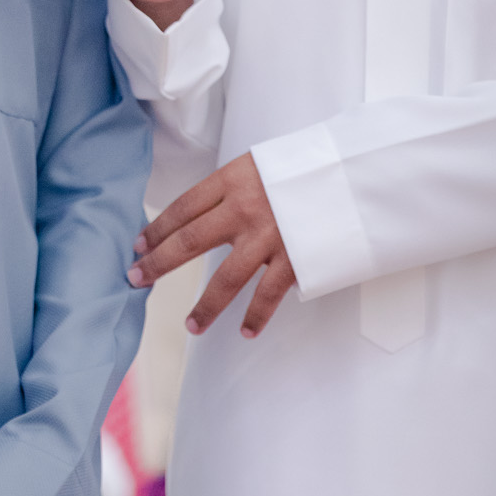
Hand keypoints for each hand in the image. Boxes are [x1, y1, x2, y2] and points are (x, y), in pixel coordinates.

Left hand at [129, 152, 296, 337]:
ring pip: (224, 279)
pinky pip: (268, 294)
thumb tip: (205, 213)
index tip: (138, 245)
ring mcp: (269, 237)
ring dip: (204, 306)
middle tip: (136, 278)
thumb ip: (234, 188)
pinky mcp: (296, 259)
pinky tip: (245, 331)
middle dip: (159, 263)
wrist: (359, 171)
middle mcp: (244, 208)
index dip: (157, 228)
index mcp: (233, 179)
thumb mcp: (263, 164)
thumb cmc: (310, 165)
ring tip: (190, 326)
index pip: (182, 208)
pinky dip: (256, 316)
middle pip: (189, 240)